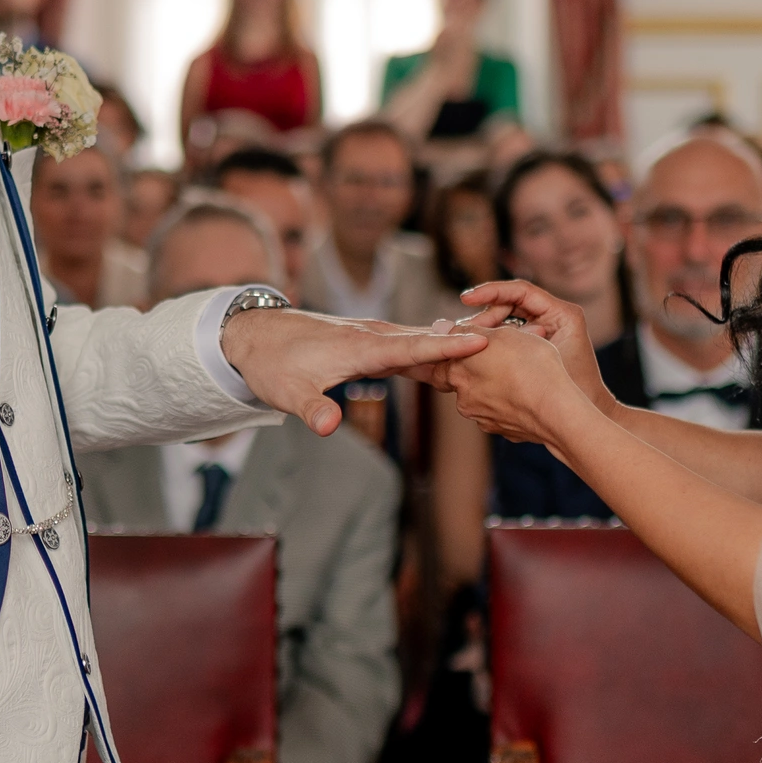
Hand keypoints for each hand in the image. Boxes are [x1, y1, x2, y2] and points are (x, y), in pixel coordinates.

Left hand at [220, 304, 485, 435]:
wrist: (252, 335)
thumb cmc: (271, 365)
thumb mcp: (287, 394)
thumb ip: (311, 409)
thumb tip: (328, 427)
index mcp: (362, 347)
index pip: (414, 346)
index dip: (449, 345)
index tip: (483, 340)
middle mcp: (372, 335)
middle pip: (427, 338)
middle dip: (465, 338)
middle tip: (509, 337)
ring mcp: (370, 334)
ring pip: (419, 337)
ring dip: (452, 340)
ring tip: (494, 342)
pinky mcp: (366, 340)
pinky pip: (408, 341)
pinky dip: (431, 344)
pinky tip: (448, 350)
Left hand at [444, 320, 572, 443]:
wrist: (556, 408)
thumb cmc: (530, 365)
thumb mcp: (501, 335)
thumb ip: (469, 332)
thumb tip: (444, 328)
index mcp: (458, 374)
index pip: (439, 367)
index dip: (455, 356)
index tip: (474, 350)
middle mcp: (465, 400)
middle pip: (463, 383)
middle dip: (478, 372)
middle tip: (502, 359)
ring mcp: (484, 418)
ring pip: (484, 398)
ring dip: (496, 387)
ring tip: (522, 373)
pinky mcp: (503, 431)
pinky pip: (503, 413)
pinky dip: (511, 403)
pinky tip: (529, 393)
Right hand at [457, 277, 613, 412]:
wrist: (582, 422)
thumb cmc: (569, 391)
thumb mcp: (534, 358)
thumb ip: (503, 339)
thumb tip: (461, 329)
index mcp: (562, 314)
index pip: (520, 291)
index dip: (490, 291)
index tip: (465, 298)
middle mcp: (555, 319)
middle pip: (510, 306)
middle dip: (484, 316)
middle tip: (461, 331)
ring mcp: (546, 334)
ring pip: (506, 324)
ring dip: (487, 333)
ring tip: (465, 346)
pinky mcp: (538, 348)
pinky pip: (510, 340)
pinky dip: (494, 346)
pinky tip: (476, 357)